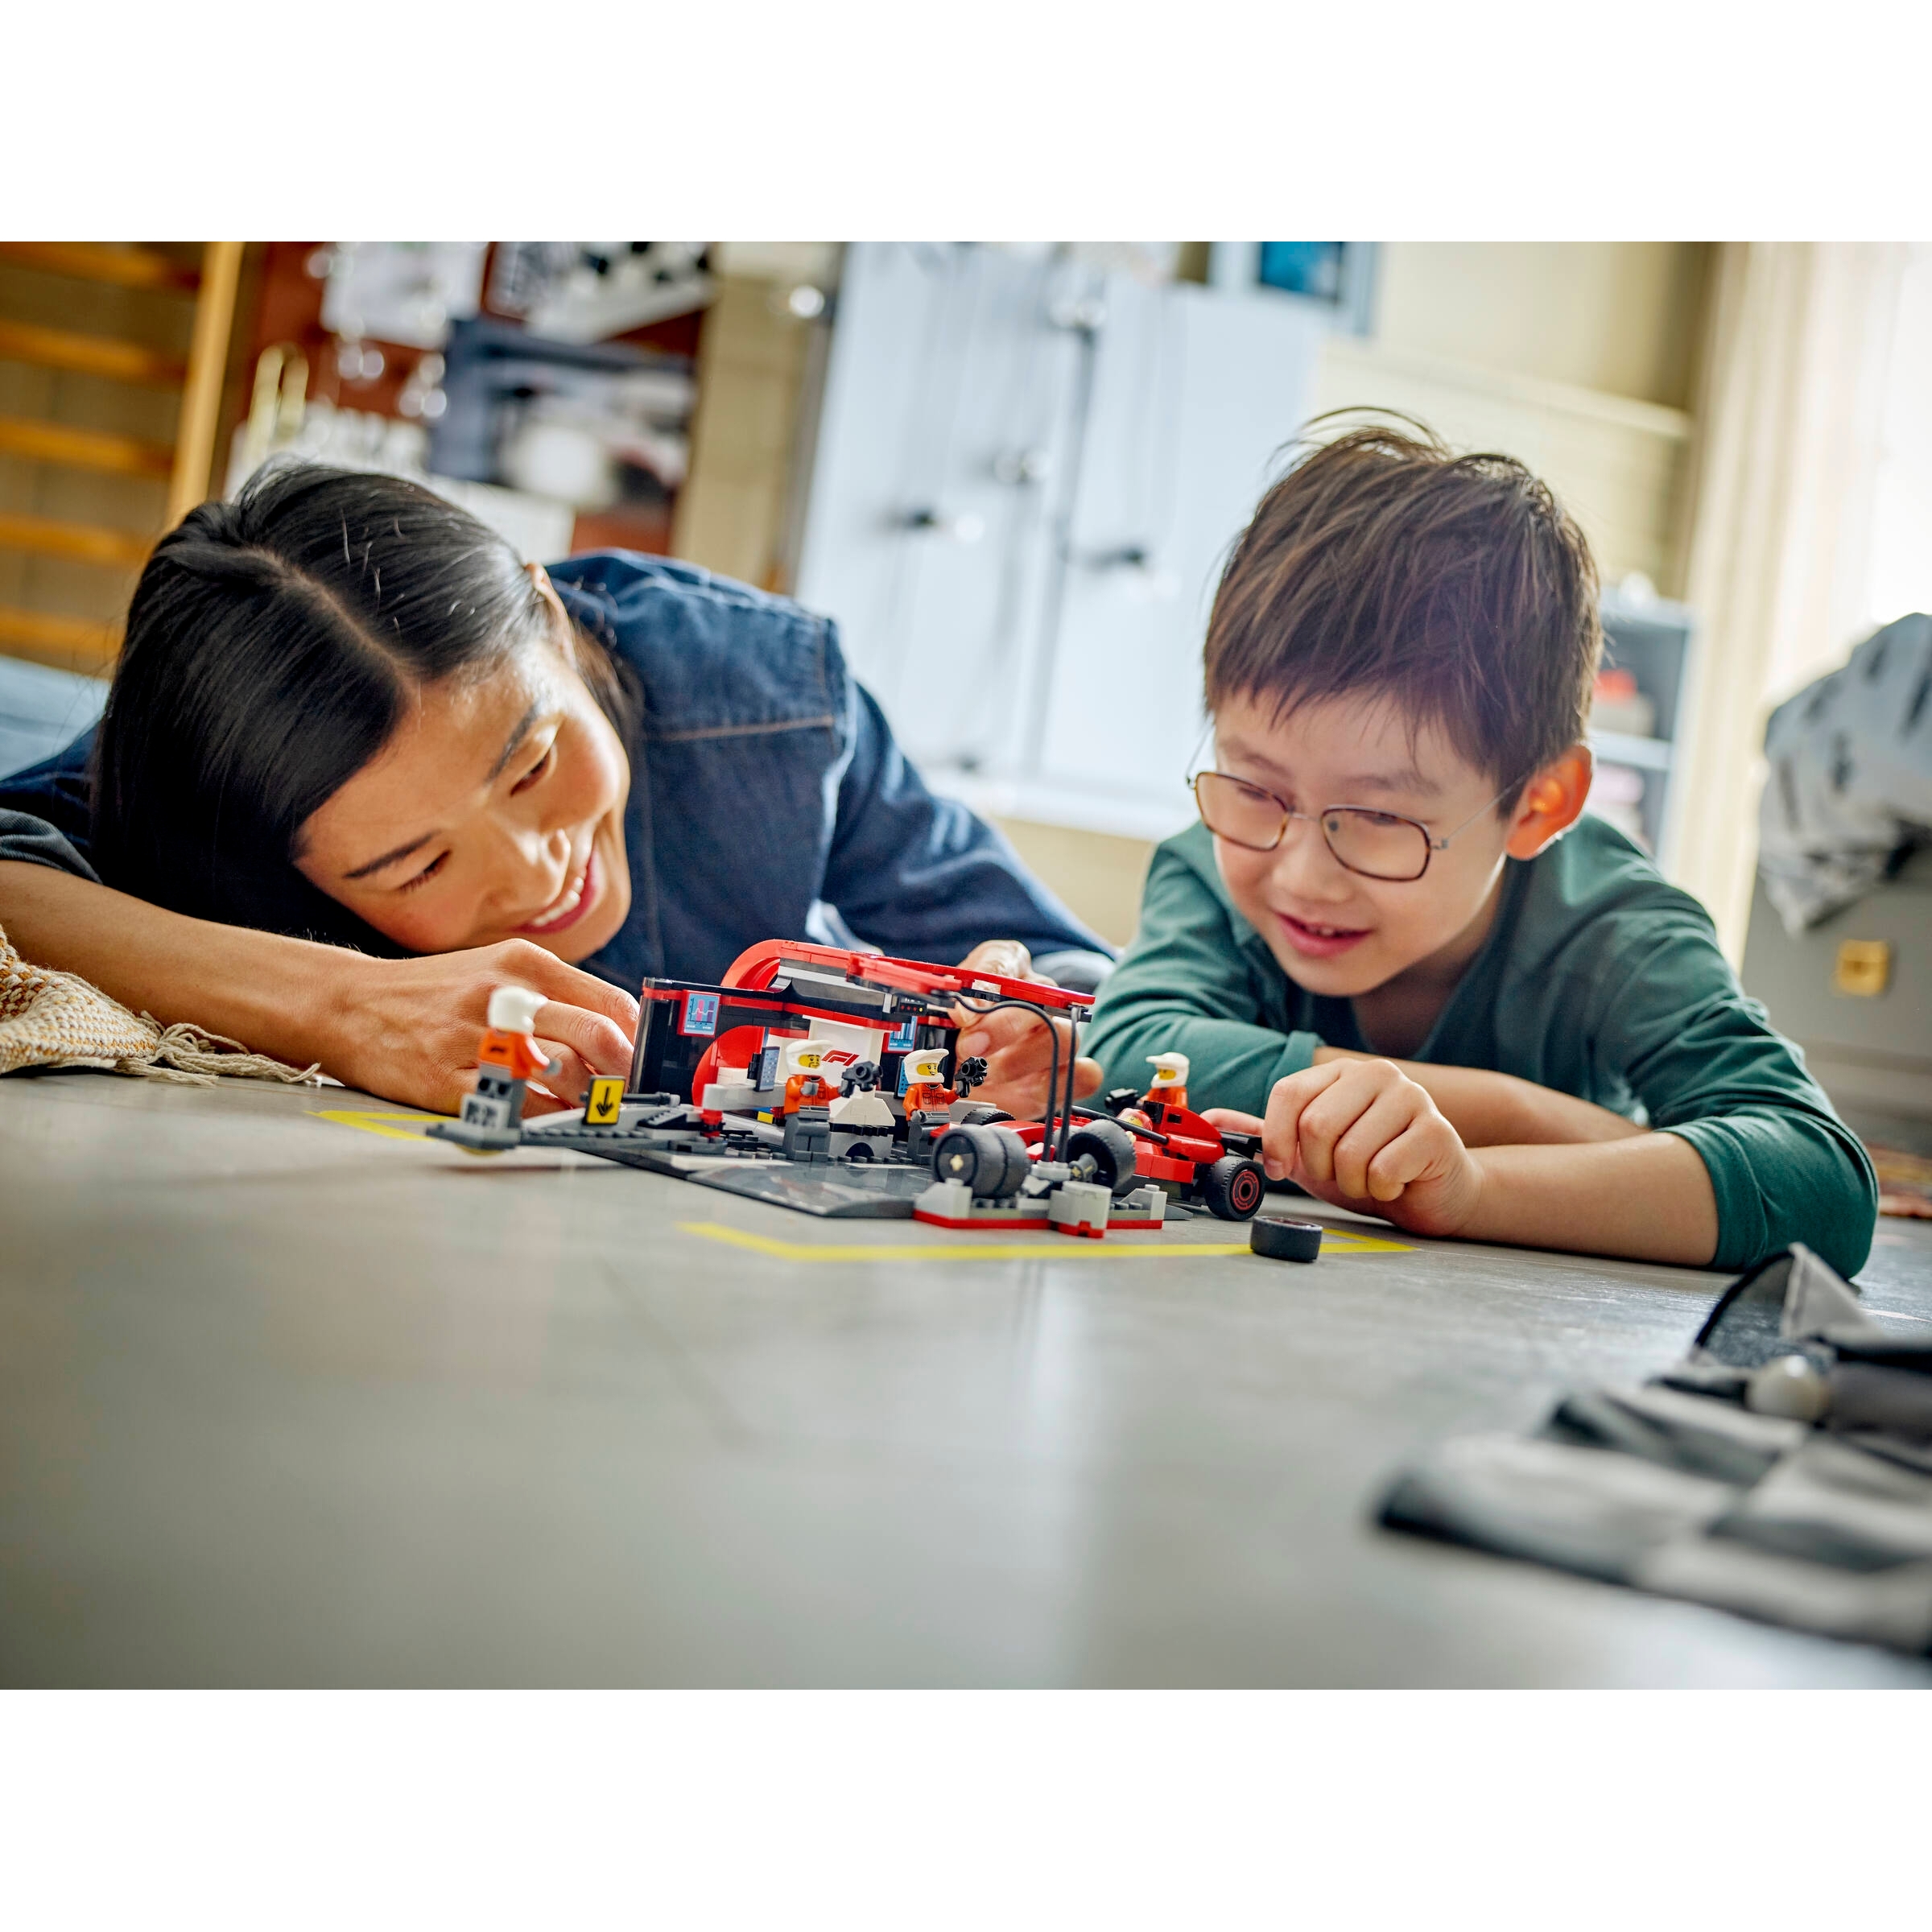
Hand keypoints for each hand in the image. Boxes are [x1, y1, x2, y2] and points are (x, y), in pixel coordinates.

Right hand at [322, 939, 638, 1115]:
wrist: (350, 1003)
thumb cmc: (437, 992)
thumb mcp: (499, 969)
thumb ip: (557, 994)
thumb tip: (618, 1031)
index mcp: (525, 964)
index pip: (609, 1003)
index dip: (638, 1040)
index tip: (644, 1063)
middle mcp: (504, 996)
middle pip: (595, 1036)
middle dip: (625, 1074)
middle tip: (631, 1095)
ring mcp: (475, 1039)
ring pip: (561, 1074)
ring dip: (590, 1100)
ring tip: (595, 1111)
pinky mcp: (448, 1081)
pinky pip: (515, 1106)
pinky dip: (544, 1120)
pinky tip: (552, 1122)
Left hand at [951, 940, 1101, 1117]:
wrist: (959, 1081)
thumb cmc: (949, 1040)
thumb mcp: (935, 1019)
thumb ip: (941, 1009)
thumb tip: (958, 1013)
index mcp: (1003, 970)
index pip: (1002, 959)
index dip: (984, 982)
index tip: (961, 1012)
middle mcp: (1036, 997)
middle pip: (1041, 998)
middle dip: (1002, 1027)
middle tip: (968, 1049)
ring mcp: (1055, 1035)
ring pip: (1065, 1036)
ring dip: (1020, 1061)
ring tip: (982, 1078)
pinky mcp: (1066, 1074)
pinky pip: (1084, 1074)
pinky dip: (1053, 1087)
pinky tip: (1014, 1093)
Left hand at [1204, 1058, 1482, 1236]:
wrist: (1436, 1192)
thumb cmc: (1371, 1167)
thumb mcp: (1309, 1153)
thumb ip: (1266, 1133)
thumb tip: (1210, 1119)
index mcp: (1342, 1073)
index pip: (1288, 1094)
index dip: (1276, 1138)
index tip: (1278, 1166)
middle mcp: (1377, 1075)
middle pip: (1315, 1124)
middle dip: (1319, 1167)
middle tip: (1340, 1174)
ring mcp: (1411, 1098)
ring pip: (1349, 1151)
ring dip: (1352, 1182)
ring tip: (1370, 1178)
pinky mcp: (1436, 1131)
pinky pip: (1383, 1169)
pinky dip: (1381, 1189)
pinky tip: (1396, 1182)